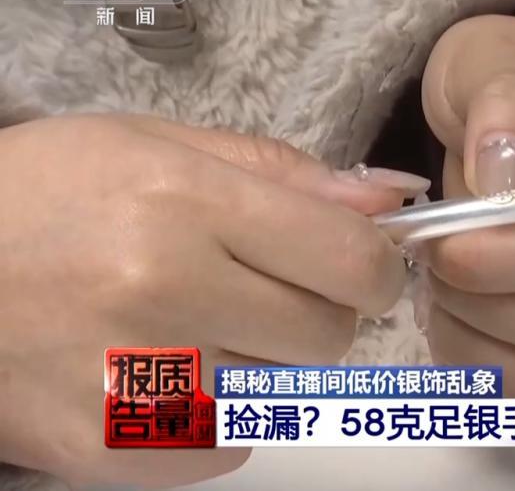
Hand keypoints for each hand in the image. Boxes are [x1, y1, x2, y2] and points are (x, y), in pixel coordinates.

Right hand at [0, 115, 427, 486]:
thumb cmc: (48, 195)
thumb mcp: (159, 145)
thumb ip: (283, 172)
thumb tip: (388, 204)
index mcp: (183, 202)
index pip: (352, 261)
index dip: (374, 266)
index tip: (357, 265)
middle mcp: (164, 291)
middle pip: (330, 334)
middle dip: (315, 310)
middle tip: (256, 287)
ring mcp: (138, 382)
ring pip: (286, 390)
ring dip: (262, 359)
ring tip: (191, 322)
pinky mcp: (117, 448)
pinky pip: (232, 442)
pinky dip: (218, 411)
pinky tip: (161, 369)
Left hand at [420, 15, 514, 396]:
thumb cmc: (511, 81)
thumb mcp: (496, 58)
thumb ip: (504, 101)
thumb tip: (506, 177)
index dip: (490, 257)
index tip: (432, 235)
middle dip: (473, 297)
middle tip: (431, 258)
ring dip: (473, 338)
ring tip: (443, 287)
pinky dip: (487, 370)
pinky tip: (461, 321)